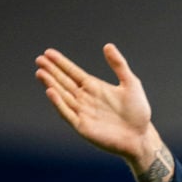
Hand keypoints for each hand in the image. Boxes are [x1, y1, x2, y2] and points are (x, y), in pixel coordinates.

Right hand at [35, 45, 170, 181]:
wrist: (141, 136)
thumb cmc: (138, 112)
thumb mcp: (131, 84)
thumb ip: (119, 65)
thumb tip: (108, 46)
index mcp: (94, 87)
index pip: (73, 73)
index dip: (61, 63)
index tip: (48, 53)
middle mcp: (85, 99)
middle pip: (64, 82)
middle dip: (52, 71)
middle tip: (39, 60)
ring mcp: (82, 112)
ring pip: (63, 96)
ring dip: (52, 84)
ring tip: (41, 73)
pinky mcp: (82, 126)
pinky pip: (67, 113)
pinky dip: (59, 103)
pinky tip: (51, 92)